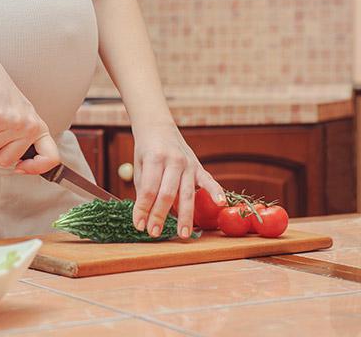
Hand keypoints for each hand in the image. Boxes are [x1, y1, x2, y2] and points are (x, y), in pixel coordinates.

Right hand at [0, 55, 59, 173]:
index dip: (36, 169)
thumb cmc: (1, 98)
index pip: (51, 158)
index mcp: (38, 128)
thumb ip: (23, 141)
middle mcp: (28, 126)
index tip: (20, 167)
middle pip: (6, 161)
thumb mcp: (22, 119)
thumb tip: (20, 167)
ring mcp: (12, 122)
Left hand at [131, 122, 224, 237]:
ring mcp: (188, 163)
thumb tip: (144, 217)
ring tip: (183, 233)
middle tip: (155, 232)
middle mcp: (173, 160)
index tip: (139, 225)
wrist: (158, 127)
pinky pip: (208, 181)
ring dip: (185, 215)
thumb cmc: (146, 151)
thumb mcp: (139, 166)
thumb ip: (144, 189)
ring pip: (186, 193)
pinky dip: (216, 192)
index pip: (148, 189)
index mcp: (154, 158)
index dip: (143, 209)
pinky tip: (221, 203)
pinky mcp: (198, 166)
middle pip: (167, 193)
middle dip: (160, 215)